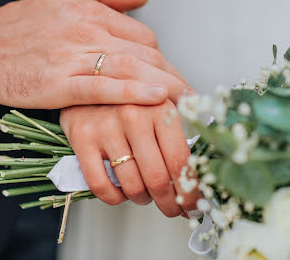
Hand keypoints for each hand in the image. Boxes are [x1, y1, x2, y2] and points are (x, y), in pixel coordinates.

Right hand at [0, 0, 190, 108]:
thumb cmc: (23, 24)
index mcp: (92, 13)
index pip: (142, 36)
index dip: (162, 58)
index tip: (172, 77)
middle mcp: (88, 32)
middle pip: (144, 53)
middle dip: (172, 75)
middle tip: (192, 96)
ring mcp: (74, 58)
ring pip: (130, 68)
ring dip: (164, 84)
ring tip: (187, 100)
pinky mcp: (60, 84)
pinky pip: (103, 87)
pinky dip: (132, 91)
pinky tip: (156, 97)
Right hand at [60, 100, 199, 216]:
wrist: (85, 78)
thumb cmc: (128, 93)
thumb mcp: (160, 95)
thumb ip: (187, 116)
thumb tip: (207, 151)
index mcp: (159, 107)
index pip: (181, 162)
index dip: (190, 191)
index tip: (193, 204)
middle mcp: (133, 116)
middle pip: (158, 179)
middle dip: (170, 204)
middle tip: (173, 209)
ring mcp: (106, 128)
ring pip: (131, 185)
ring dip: (142, 199)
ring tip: (145, 195)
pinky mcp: (82, 138)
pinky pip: (100, 185)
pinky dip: (113, 198)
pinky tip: (120, 193)